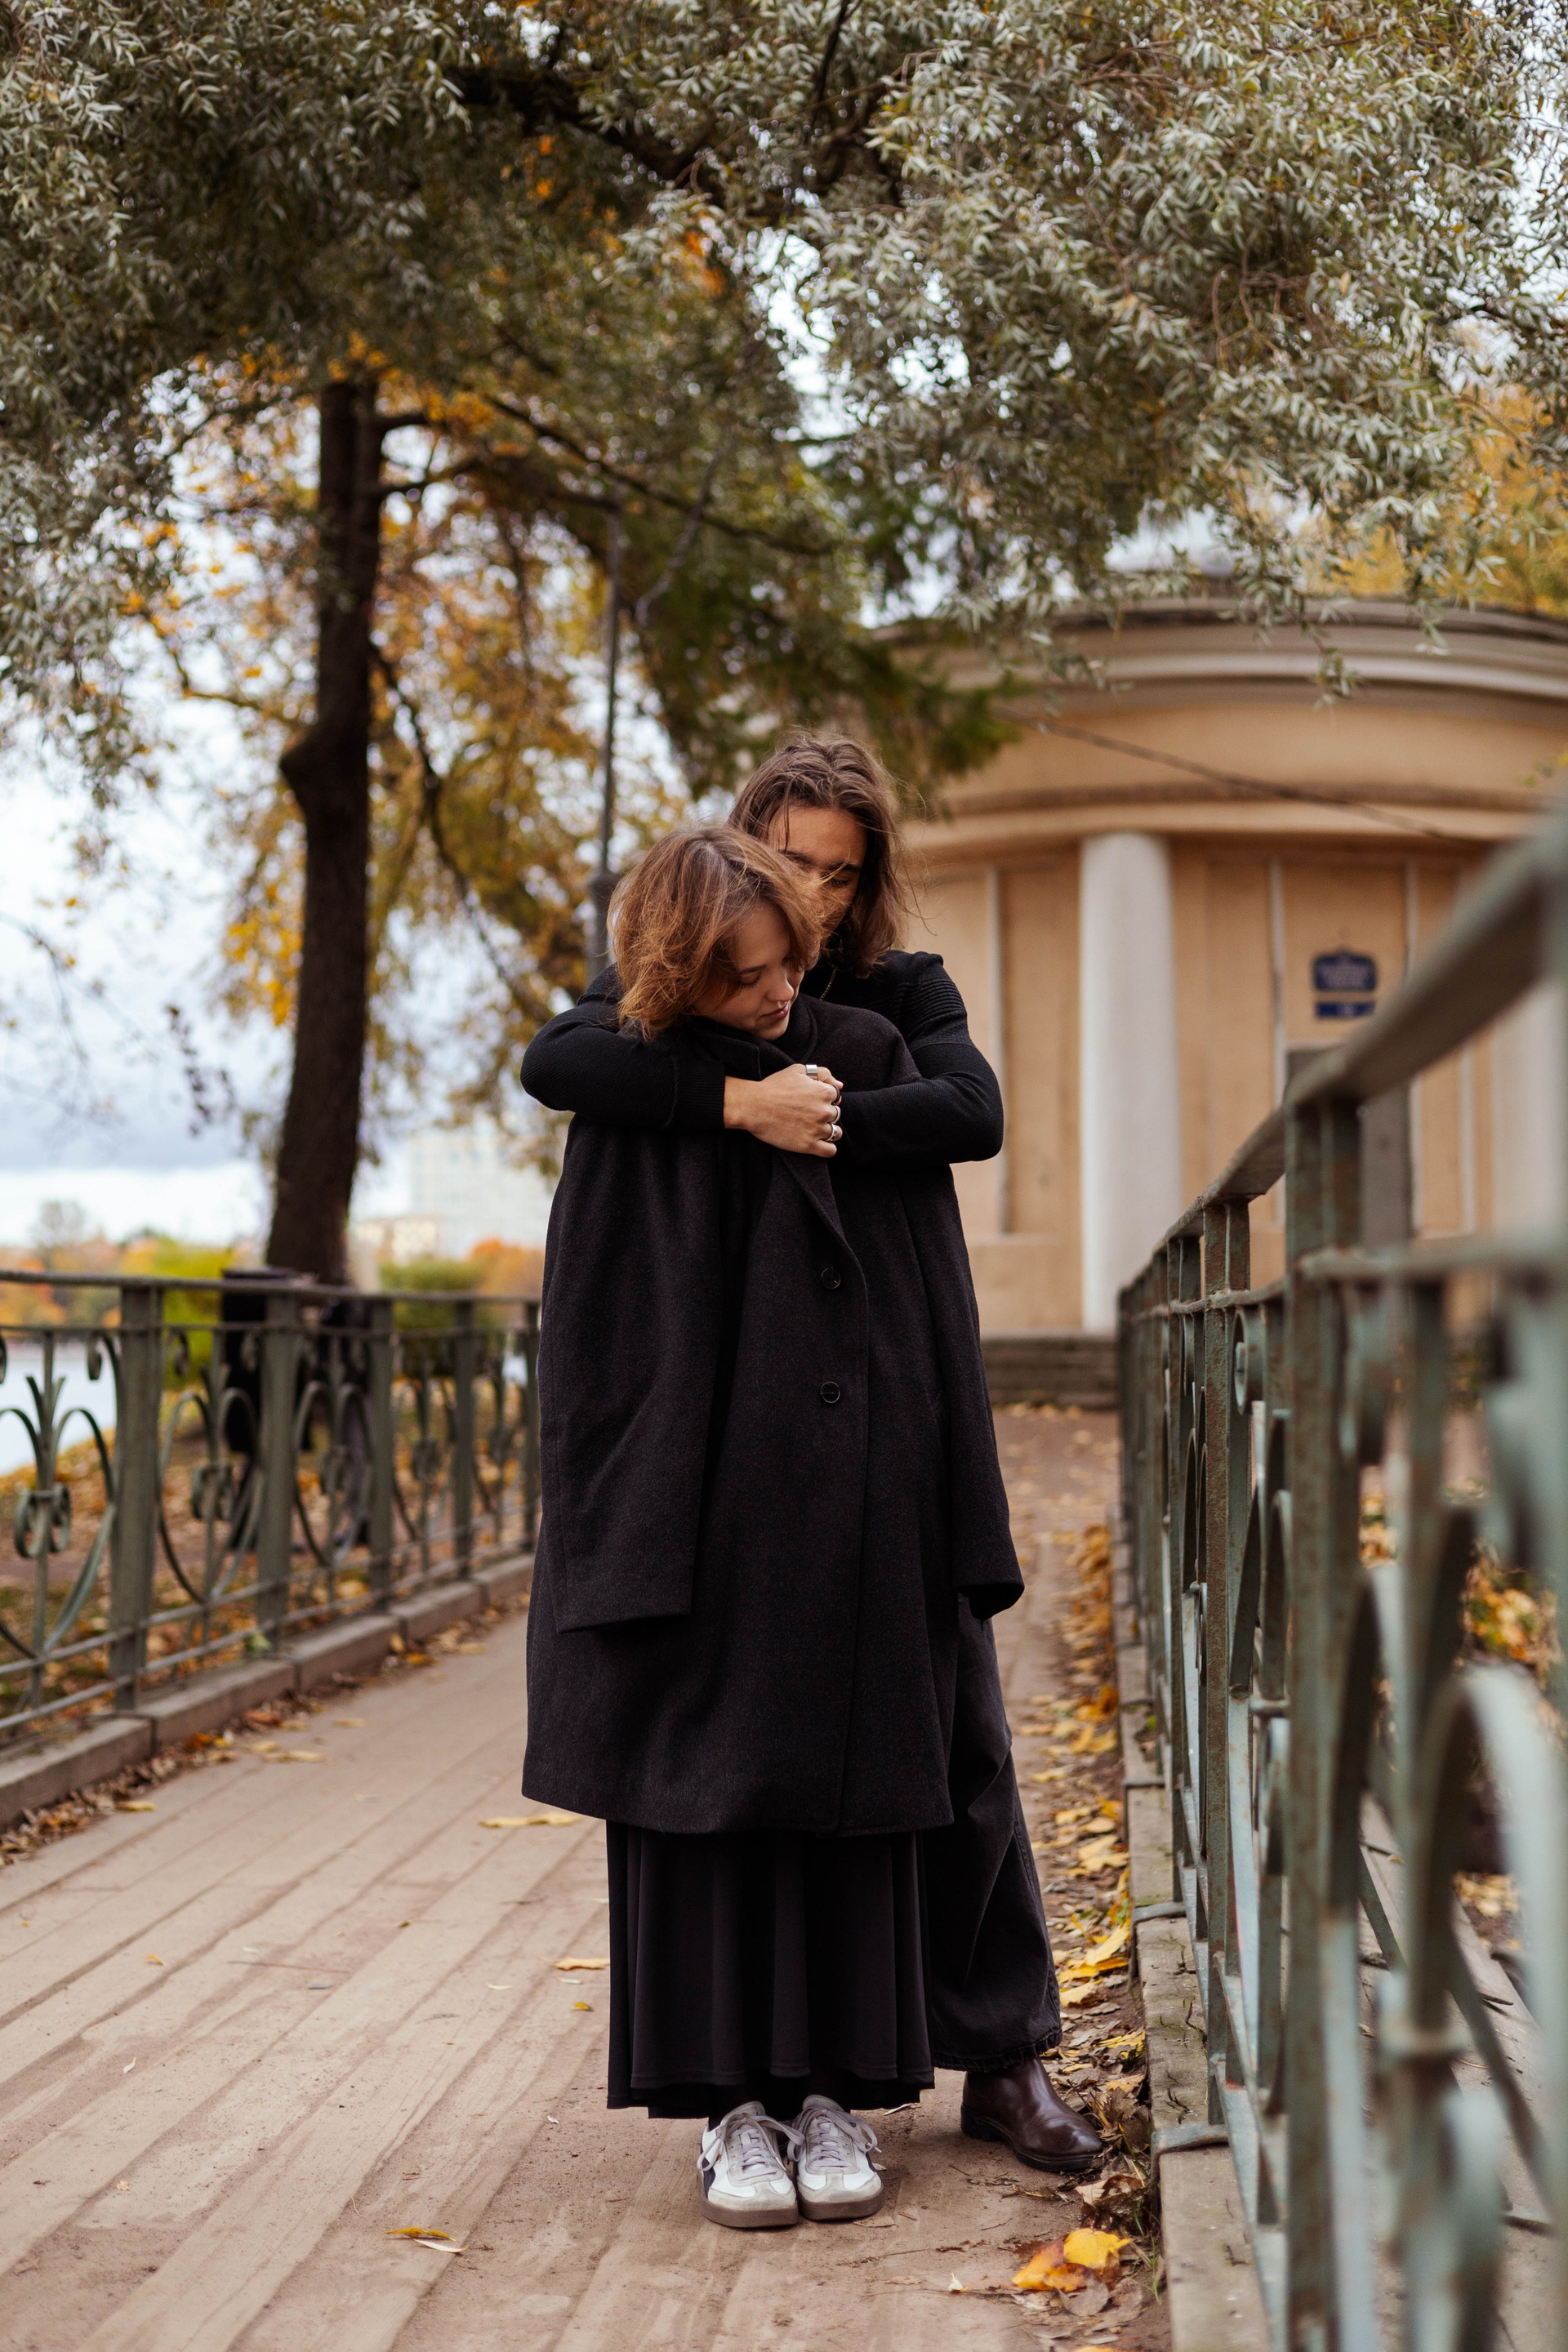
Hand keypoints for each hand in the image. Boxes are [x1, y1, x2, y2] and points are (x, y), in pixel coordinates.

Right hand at [723, 1064, 842, 1155]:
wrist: (753, 1106)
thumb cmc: (774, 1086)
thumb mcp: (798, 1070)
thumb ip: (822, 1074)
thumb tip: (840, 1085)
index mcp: (824, 1092)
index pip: (836, 1098)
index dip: (824, 1099)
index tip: (811, 1102)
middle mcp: (825, 1111)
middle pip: (836, 1115)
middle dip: (825, 1115)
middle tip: (807, 1115)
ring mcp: (817, 1129)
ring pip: (835, 1133)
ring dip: (828, 1131)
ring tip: (812, 1129)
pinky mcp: (809, 1145)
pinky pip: (830, 1151)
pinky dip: (827, 1148)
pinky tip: (817, 1143)